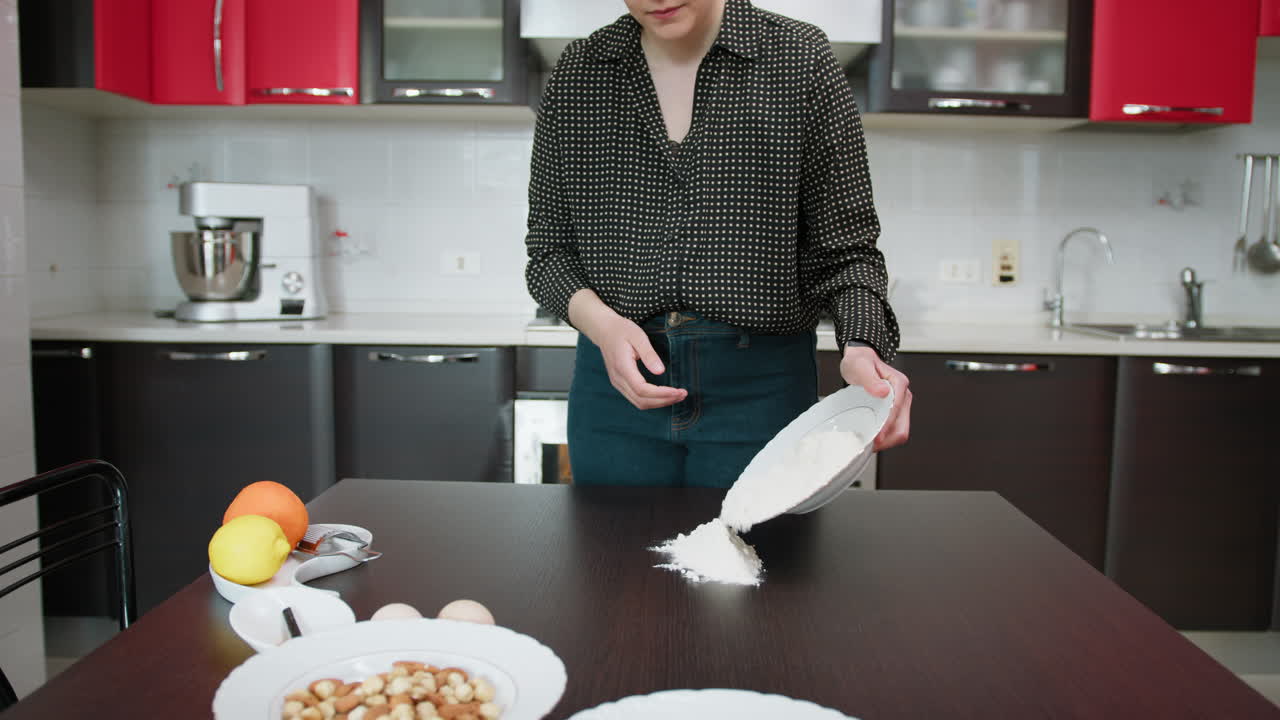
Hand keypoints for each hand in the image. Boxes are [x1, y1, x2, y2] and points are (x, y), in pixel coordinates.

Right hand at [569, 290, 687, 409]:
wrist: (604, 330)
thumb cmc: (621, 330)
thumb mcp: (638, 336)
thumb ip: (649, 354)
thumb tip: (661, 371)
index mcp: (623, 367)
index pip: (642, 390)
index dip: (661, 394)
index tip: (678, 391)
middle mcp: (618, 379)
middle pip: (641, 400)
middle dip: (664, 401)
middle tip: (682, 394)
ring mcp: (617, 383)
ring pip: (639, 403)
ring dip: (659, 402)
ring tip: (676, 396)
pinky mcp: (620, 383)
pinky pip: (636, 398)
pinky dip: (651, 400)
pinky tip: (663, 394)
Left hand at [840, 345, 910, 450]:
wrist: (859, 360)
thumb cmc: (860, 362)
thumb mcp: (860, 366)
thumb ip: (870, 379)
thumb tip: (883, 392)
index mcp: (899, 384)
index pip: (896, 411)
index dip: (886, 427)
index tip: (876, 438)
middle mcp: (903, 395)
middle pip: (903, 426)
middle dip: (889, 439)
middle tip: (872, 446)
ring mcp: (900, 404)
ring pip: (900, 430)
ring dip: (887, 441)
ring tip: (871, 445)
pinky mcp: (894, 410)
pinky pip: (893, 428)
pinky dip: (885, 436)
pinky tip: (872, 438)